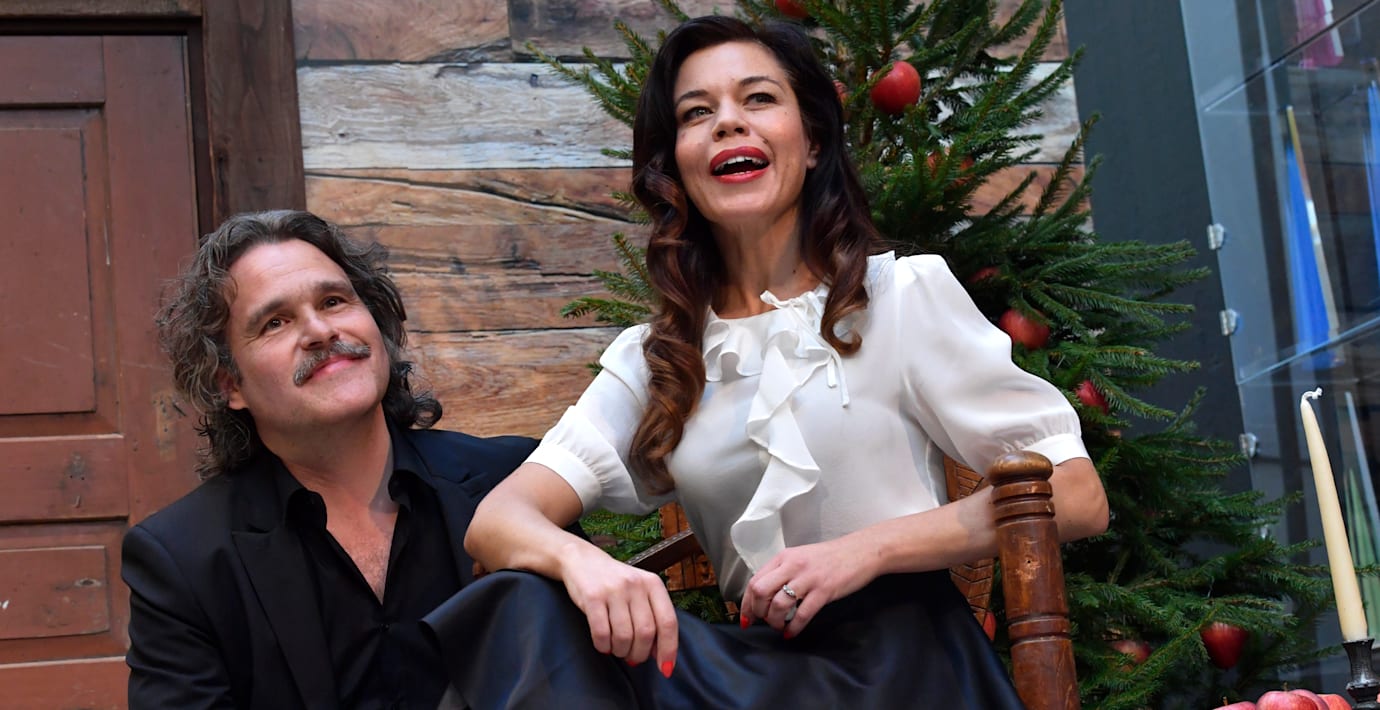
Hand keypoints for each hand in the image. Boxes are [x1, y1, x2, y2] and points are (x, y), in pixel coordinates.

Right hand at [558, 542, 678, 674]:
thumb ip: (652, 617)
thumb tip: (660, 654)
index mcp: (653, 584)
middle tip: (632, 657)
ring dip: (621, 651)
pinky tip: (603, 644)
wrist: (582, 560)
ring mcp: (613, 590)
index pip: (668, 622)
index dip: (669, 649)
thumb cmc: (615, 583)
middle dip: (640, 653)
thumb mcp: (640, 591)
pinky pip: (601, 632)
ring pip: (624, 636)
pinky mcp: (592, 596)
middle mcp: (636, 585)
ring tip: (617, 649)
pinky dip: (603, 646)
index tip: (665, 669)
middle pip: (646, 633)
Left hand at [740, 535, 878, 636]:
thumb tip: (766, 595)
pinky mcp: (824, 591)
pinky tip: (791, 633)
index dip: (746, 604)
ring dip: (775, 622)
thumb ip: (783, 572)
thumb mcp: (801, 558)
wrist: (861, 551)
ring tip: (780, 627)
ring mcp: (808, 578)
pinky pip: (802, 614)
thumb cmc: (830, 557)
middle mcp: (792, 565)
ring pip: (778, 604)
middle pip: (761, 592)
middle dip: (758, 612)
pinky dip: (793, 628)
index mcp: (784, 557)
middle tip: (764, 621)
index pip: (755, 581)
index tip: (746, 618)